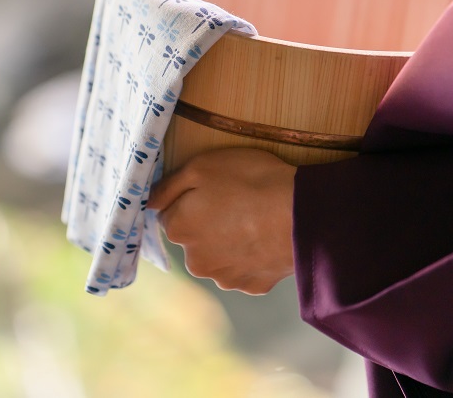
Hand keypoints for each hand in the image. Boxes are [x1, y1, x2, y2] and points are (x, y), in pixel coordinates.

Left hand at [149, 148, 297, 294]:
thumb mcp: (202, 166)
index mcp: (179, 229)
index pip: (171, 214)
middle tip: (236, 203)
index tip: (212, 190)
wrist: (303, 214)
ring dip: (230, 242)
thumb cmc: (251, 181)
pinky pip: (246, 268)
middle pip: (194, 239)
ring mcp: (225, 277)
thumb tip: (150, 202)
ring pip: (219, 256)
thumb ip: (168, 186)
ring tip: (255, 220)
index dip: (190, 199)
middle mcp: (195, 261)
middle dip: (208, 224)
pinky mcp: (253, 286)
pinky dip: (253, 256)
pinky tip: (267, 238)